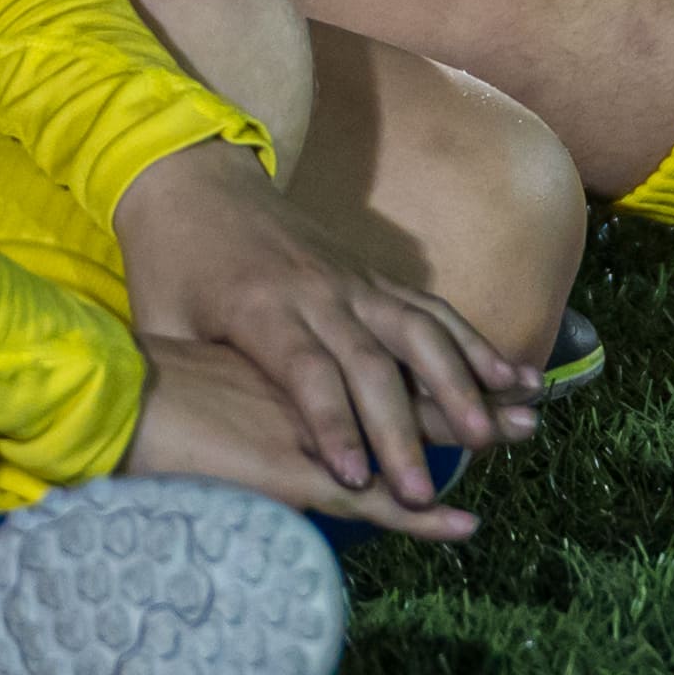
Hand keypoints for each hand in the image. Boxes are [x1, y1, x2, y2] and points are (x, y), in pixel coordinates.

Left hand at [109, 137, 533, 502]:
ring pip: (419, 332)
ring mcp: (353, 280)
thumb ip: (179, 375)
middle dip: (402, 432)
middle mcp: (316, 293)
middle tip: (426, 493)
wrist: (195, 181)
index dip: (331, 427)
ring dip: (460, 385)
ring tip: (496, 436)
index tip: (353, 481)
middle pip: (371, 365)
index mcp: (260, 309)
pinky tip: (515, 379)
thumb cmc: (169, 265)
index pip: (306, 375)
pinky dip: (475, 344)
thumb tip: (179, 438)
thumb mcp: (158, 321)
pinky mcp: (373, 275)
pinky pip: (432, 310)